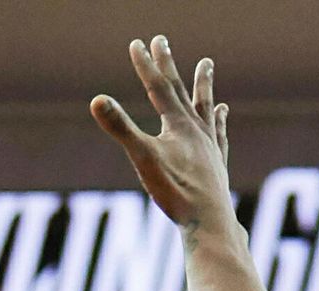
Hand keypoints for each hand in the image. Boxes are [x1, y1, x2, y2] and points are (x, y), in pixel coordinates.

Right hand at [91, 36, 233, 231]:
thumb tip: (96, 100)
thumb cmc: (177, 192)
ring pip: (205, 107)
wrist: (210, 222)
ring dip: (203, 85)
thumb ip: (121, 127)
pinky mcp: (218, 164)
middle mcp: (198, 130)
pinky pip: (219, 135)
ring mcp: (210, 146)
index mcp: (179, 125)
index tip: (136, 43)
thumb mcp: (143, 158)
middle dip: (168, 65)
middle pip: (182, 90)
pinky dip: (218, 121)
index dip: (146, 65)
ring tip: (207, 65)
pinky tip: (221, 114)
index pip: (159, 87)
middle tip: (162, 40)